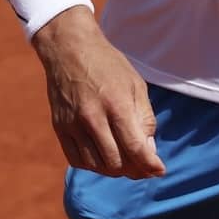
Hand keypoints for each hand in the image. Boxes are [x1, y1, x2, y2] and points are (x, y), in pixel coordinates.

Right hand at [31, 7, 166, 178]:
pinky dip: (92, 164)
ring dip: (114, 169)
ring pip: (96, 166)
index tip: (159, 170)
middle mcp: (92, 117)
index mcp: (116, 104)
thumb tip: (148, 152)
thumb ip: (145, 119)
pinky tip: (102, 154)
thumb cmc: (107, 65)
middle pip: (116, 163)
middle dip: (134, 169)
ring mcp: (72, 123)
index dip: (150, 165)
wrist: (69, 48)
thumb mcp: (136, 85)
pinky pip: (76, 160)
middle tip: (142, 164)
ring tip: (124, 158)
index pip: (135, 148)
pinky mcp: (59, 127)